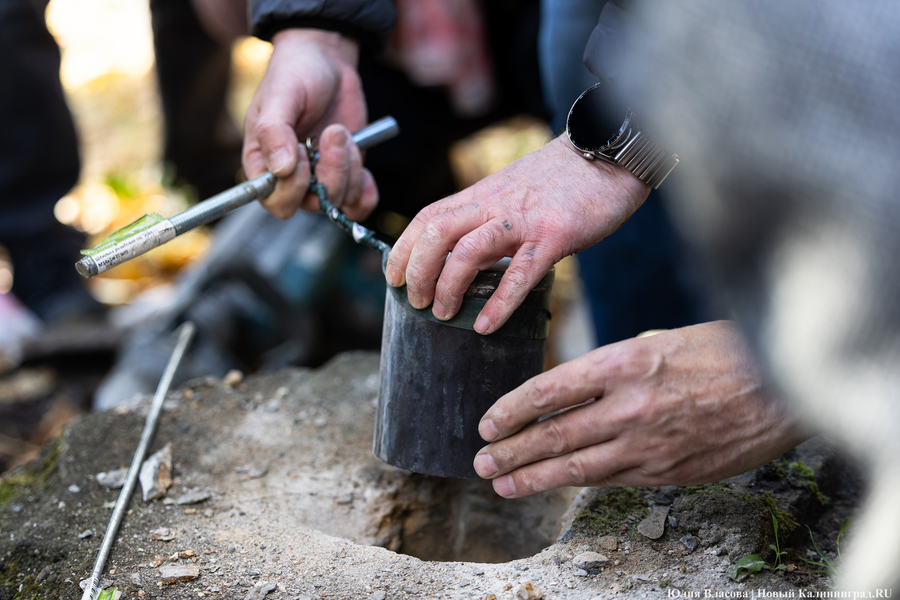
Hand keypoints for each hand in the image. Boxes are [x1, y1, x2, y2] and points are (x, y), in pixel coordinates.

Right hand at [242, 29, 377, 221]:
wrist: (326, 62)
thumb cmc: (294, 76)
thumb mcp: (280, 97)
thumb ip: (275, 131)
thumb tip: (282, 169)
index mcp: (263, 166)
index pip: (277, 202)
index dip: (294, 186)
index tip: (304, 150)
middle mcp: (290, 180)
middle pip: (314, 203)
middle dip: (331, 171)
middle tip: (334, 132)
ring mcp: (320, 179)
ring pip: (340, 199)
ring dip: (349, 166)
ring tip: (342, 132)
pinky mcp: (346, 174)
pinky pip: (358, 204)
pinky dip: (366, 190)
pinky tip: (363, 166)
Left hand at [384, 134, 648, 333]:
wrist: (610, 154)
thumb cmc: (564, 180)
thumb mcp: (513, 193)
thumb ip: (487, 220)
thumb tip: (464, 257)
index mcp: (482, 196)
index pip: (426, 218)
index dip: (402, 249)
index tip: (392, 277)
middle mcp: (495, 205)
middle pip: (435, 232)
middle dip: (416, 270)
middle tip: (416, 302)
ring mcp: (524, 220)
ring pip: (468, 251)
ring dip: (447, 286)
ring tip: (442, 314)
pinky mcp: (555, 236)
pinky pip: (520, 274)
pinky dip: (499, 303)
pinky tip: (485, 326)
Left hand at [473, 321, 812, 496]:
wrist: (782, 388)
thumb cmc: (721, 353)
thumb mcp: (660, 341)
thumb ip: (614, 368)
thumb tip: (573, 390)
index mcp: (623, 363)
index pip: (548, 391)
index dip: (511, 410)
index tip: (488, 422)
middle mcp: (629, 407)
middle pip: (553, 435)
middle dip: (511, 451)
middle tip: (482, 461)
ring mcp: (648, 445)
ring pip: (575, 466)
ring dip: (533, 477)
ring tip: (503, 483)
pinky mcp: (666, 472)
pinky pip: (610, 479)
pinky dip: (578, 481)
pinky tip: (556, 483)